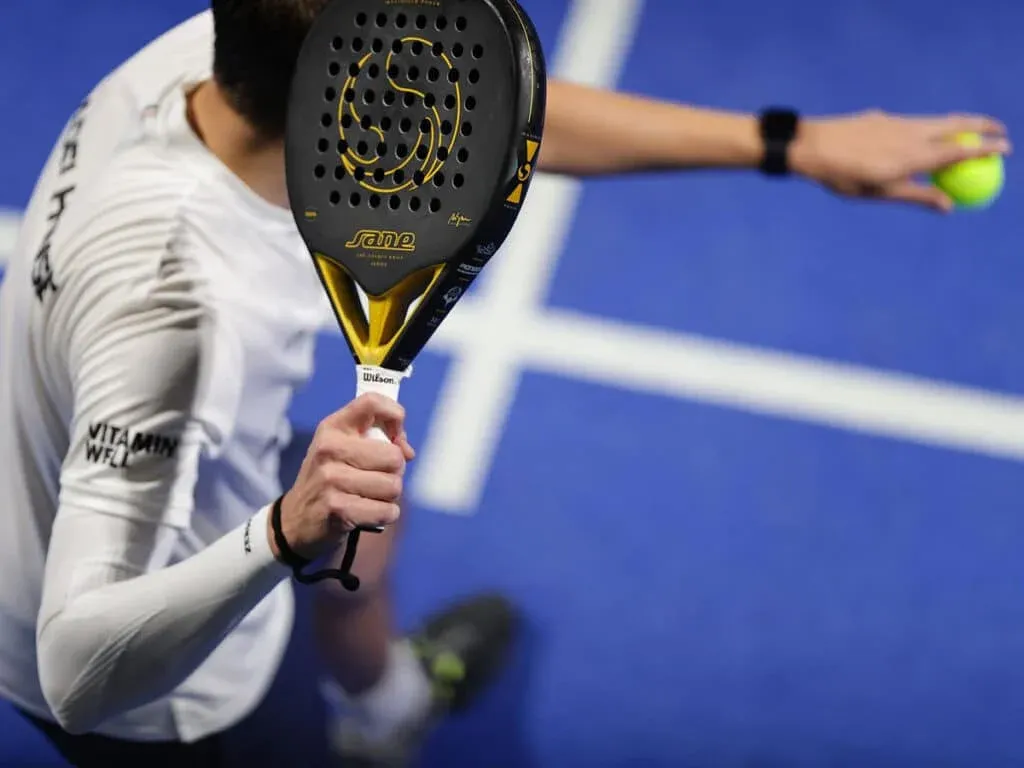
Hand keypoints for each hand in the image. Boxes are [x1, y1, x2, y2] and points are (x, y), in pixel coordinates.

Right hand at [270, 394, 415, 560]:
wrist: (294, 520)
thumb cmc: (329, 479)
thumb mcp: (343, 448)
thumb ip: (378, 439)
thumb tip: (407, 452)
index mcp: (333, 427)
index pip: (372, 403)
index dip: (395, 416)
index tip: (395, 437)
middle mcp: (330, 449)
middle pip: (394, 456)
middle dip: (394, 472)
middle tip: (375, 478)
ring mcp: (332, 479)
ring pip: (394, 486)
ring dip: (389, 496)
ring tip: (368, 496)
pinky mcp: (338, 509)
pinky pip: (388, 511)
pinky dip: (385, 515)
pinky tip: (367, 513)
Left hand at [789, 110, 1010, 211]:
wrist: (810, 146)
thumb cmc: (843, 177)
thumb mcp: (879, 193)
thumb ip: (916, 196)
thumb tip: (949, 206)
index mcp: (913, 154)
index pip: (961, 148)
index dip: (987, 148)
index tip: (1008, 149)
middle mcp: (910, 132)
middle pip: (955, 124)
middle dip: (981, 124)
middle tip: (999, 130)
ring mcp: (896, 121)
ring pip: (934, 120)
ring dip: (956, 123)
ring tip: (968, 132)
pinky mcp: (881, 117)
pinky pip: (913, 122)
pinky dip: (927, 128)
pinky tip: (918, 138)